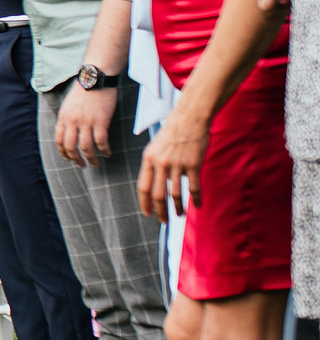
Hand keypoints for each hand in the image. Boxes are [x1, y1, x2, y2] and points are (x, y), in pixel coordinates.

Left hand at [54, 80, 118, 167]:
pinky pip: (101, 141)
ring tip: (95, 164)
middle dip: (76, 159)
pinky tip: (107, 154)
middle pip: (71, 147)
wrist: (96, 78)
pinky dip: (104, 150)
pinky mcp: (101, 121)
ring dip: (91, 158)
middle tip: (82, 165)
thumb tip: (70, 133)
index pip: (59, 140)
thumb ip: (68, 119)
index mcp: (63, 117)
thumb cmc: (84, 91)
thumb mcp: (69, 105)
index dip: (64, 152)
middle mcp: (72, 121)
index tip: (69, 159)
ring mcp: (86, 122)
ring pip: (86, 147)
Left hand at [138, 107, 207, 221]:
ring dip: (177, 207)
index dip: (144, 203)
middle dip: (160, 211)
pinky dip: (196, 198)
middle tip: (163, 221)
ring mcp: (177, 164)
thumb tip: (154, 185)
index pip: (143, 187)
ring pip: (175, 193)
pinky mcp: (193, 164)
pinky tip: (197, 206)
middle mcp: (161, 163)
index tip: (148, 214)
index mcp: (148, 159)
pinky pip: (193, 187)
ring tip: (179, 215)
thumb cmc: (172, 133)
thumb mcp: (155, 148)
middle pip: (157, 194)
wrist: (189, 119)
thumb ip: (153, 166)